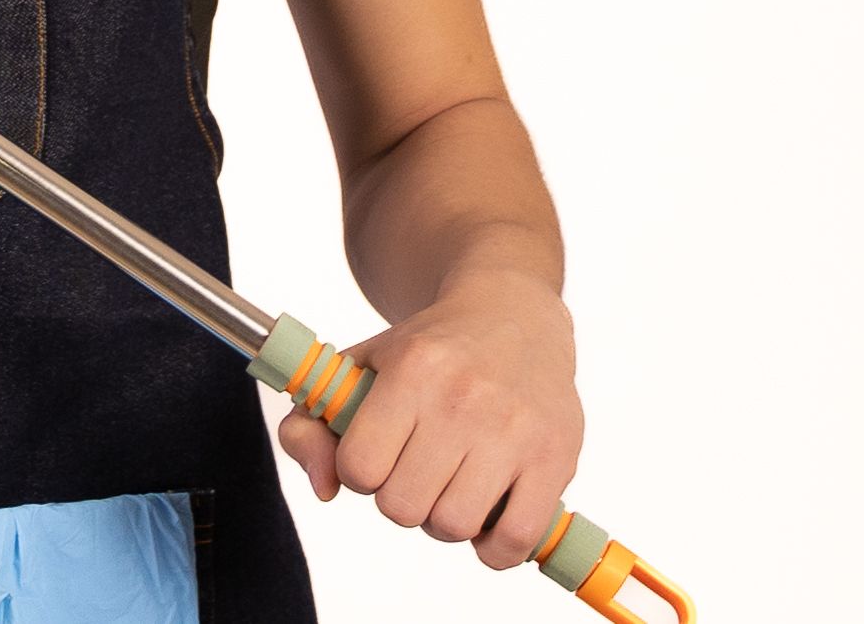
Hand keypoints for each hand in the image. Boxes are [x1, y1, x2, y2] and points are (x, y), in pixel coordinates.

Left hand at [276, 269, 582, 572]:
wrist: (513, 316)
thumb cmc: (427, 352)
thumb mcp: (357, 368)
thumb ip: (309, 426)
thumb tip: (325, 489)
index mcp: (411, 370)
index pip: (358, 468)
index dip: (360, 471)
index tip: (377, 452)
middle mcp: (463, 398)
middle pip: (402, 507)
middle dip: (400, 497)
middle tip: (417, 470)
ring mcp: (513, 430)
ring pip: (453, 526)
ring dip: (444, 520)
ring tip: (452, 486)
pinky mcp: (555, 458)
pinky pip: (513, 540)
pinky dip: (493, 547)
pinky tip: (487, 515)